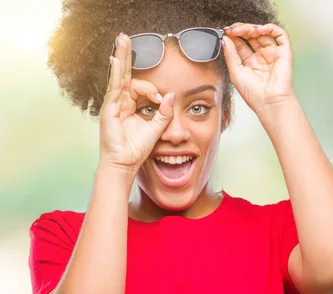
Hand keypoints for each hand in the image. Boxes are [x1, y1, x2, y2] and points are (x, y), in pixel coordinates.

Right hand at [99, 33, 174, 172]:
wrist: (125, 164)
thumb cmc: (137, 149)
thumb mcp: (157, 128)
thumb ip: (165, 113)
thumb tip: (171, 95)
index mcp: (131, 107)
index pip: (140, 88)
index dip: (153, 90)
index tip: (161, 100)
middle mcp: (120, 103)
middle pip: (125, 75)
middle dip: (126, 56)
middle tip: (126, 38)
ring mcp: (113, 105)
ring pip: (119, 77)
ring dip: (121, 58)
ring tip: (122, 40)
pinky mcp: (109, 109)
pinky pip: (113, 87)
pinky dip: (115, 73)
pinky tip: (115, 59)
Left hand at [222, 23, 295, 117]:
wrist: (269, 103)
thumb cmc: (255, 95)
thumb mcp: (235, 72)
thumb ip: (230, 54)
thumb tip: (225, 39)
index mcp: (250, 63)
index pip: (241, 43)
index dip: (233, 36)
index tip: (225, 32)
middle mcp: (262, 57)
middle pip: (251, 36)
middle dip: (241, 30)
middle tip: (232, 30)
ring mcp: (273, 54)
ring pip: (264, 33)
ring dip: (252, 28)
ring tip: (243, 30)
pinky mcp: (284, 52)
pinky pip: (280, 34)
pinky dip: (270, 28)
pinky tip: (259, 29)